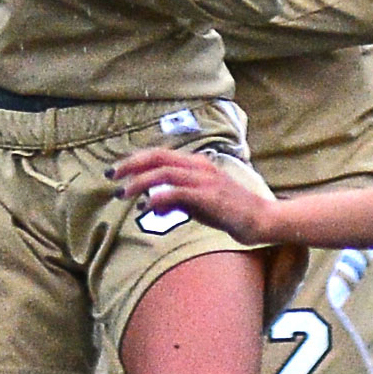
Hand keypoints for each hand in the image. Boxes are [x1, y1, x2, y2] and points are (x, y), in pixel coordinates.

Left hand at [108, 147, 279, 242]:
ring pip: (163, 173)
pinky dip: (156, 199)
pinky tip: (144, 208)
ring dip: (139, 183)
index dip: (135, 159)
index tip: (117, 170)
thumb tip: (152, 206)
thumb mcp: (196, 205)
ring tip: (123, 194)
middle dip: (130, 165)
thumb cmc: (229, 211)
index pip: (159, 154)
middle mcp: (199, 166)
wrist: (261, 219)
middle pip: (157, 157)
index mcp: (196, 164)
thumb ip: (174, 201)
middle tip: (111, 176)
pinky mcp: (209, 196)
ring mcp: (205, 180)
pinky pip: (175, 193)